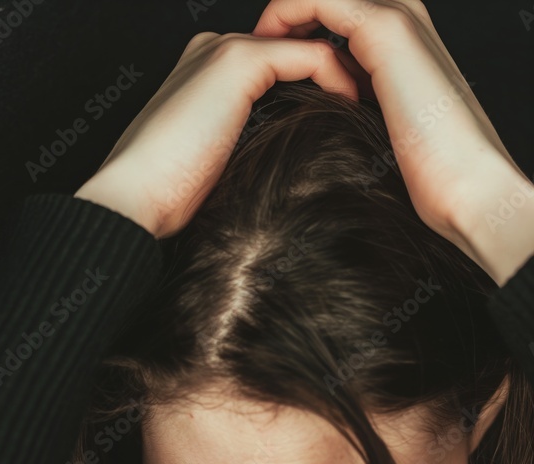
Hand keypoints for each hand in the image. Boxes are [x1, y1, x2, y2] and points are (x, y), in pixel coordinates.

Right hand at [74, 31, 356, 237]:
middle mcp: (219, 50)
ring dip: (347, 72)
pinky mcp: (237, 62)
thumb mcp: (221, 166)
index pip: (284, 64)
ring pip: (310, 44)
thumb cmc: (169, 196)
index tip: (355, 116)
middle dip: (340, 71)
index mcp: (211, 73)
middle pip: (300, 46)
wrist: (132, 197)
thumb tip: (293, 167)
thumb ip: (251, 147)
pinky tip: (354, 108)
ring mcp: (226, 50)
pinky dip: (339, 77)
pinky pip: (310, 55)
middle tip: (375, 107)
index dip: (323, 83)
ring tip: (373, 108)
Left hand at [251, 0, 533, 283]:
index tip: (265, 69)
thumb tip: (324, 130)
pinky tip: (268, 52)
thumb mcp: (385, 134)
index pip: (334, 15)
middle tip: (253, 55)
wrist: (469, 187)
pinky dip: (287, 17)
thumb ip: (359, 113)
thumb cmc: (434, 178)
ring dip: (281, 14)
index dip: (296, 33)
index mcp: (398, 42)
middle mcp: (399, 17)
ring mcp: (394, 17)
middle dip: (286, 19)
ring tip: (254, 50)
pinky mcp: (386, 28)